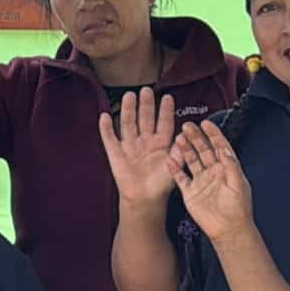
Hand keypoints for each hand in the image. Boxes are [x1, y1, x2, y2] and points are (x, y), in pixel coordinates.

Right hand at [98, 92, 178, 207]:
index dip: (165, 111)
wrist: (144, 200)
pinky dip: (106, 128)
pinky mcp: (116, 154)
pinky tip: (105, 116)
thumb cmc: (162, 185)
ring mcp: (130, 146)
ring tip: (130, 95)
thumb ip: (180, 152)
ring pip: (128, 123)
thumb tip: (184, 135)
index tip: (168, 97)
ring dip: (129, 110)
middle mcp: (145, 141)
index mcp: (162, 143)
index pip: (164, 122)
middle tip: (147, 90)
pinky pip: (110, 138)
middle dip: (146, 105)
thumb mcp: (176, 167)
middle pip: (145, 118)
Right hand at [171, 121, 254, 240]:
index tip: (207, 123)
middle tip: (188, 126)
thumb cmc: (238, 209)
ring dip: (185, 149)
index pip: (219, 146)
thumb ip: (231, 165)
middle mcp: (213, 172)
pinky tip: (170, 160)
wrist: (228, 229)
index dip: (213, 134)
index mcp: (226, 169)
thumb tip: (225, 149)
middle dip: (196, 137)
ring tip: (179, 138)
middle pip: (203, 150)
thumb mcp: (239, 184)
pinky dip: (175, 169)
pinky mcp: (190, 192)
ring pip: (191, 160)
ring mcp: (200, 181)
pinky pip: (180, 178)